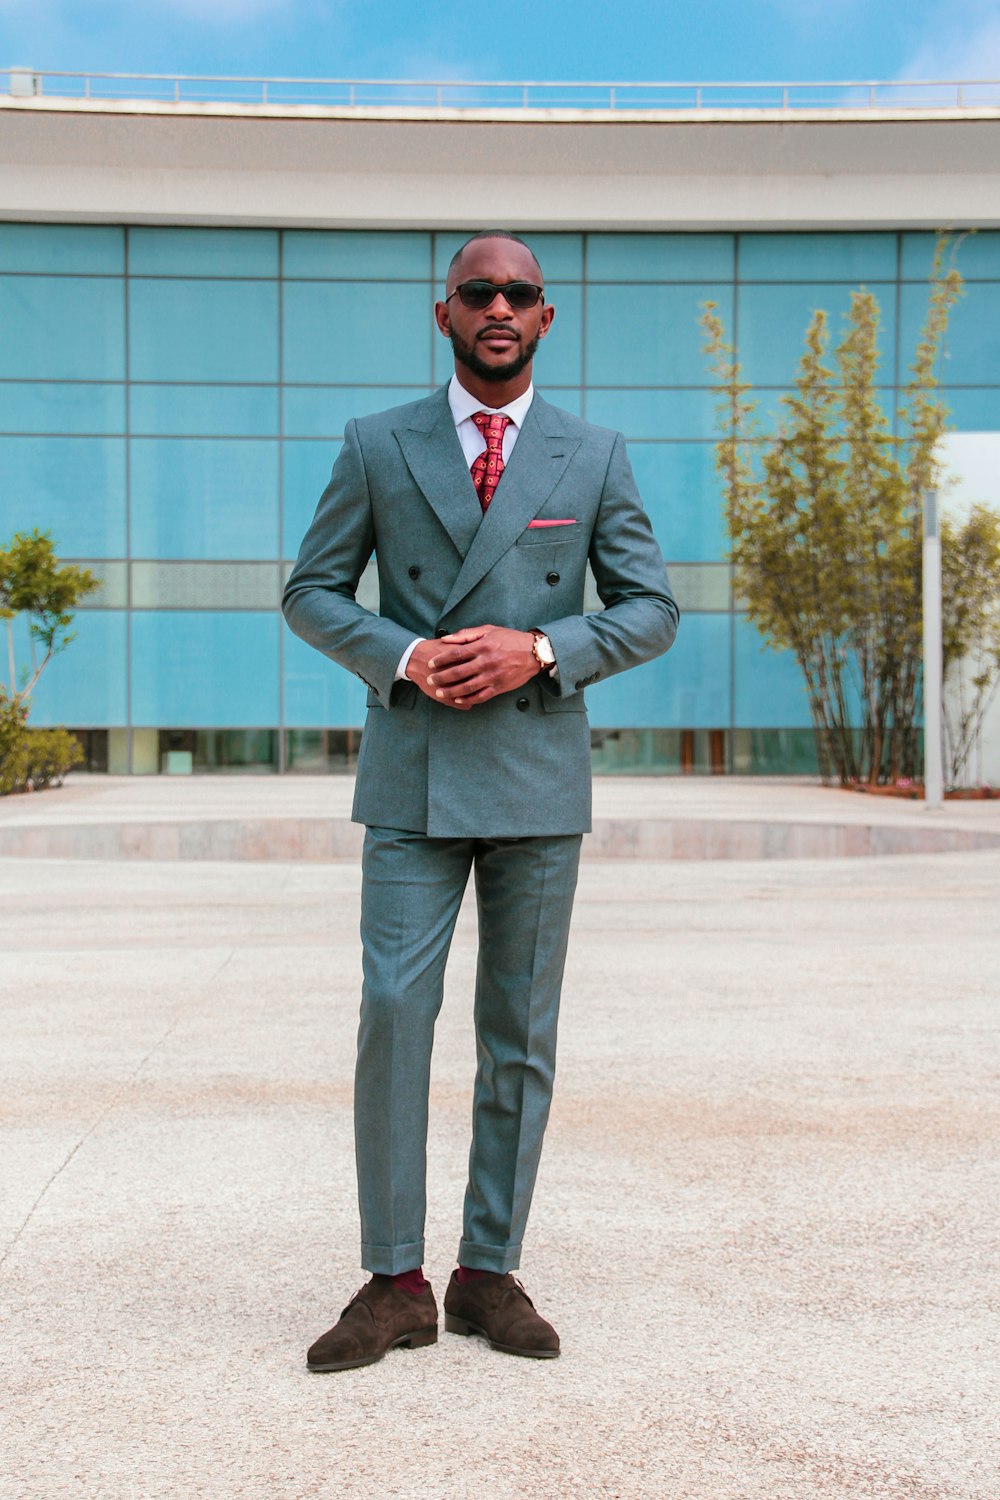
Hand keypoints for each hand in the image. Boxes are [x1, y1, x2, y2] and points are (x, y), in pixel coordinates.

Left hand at [406, 626, 538, 709]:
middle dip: (441, 677)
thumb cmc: (510, 639)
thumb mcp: (489, 630)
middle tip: (430, 679)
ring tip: (440, 692)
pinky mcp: (499, 687)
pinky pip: (481, 696)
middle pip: (458, 672)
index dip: (441, 660)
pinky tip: (458, 699)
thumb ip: (466, 635)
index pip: (456, 654)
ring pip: (467, 687)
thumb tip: (446, 639)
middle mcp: (486, 662)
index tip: (430, 663)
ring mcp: (493, 676)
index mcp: (483, 646)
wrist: (534, 653)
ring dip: (451, 691)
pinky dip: (468, 699)